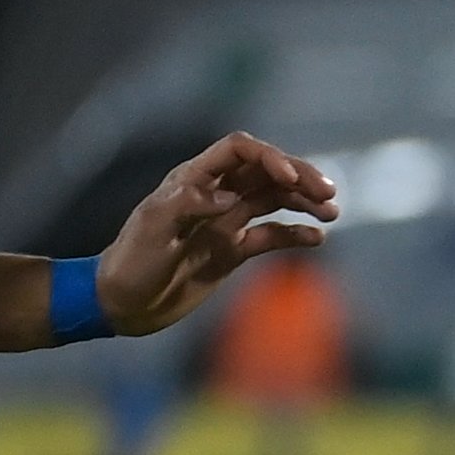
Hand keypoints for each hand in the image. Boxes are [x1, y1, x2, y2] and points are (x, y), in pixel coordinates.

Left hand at [99, 133, 334, 335]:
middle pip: (264, 172)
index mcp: (192, 181)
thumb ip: (188, 204)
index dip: (268, 158)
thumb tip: (231, 198)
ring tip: (332, 213)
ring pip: (274, 200)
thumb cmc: (131, 262)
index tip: (291, 179)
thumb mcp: (153, 229)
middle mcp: (214, 195)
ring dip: (304, 202)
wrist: (122, 303)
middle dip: (299, 176)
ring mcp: (226, 222)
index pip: (238, 151)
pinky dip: (295, 234)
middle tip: (328, 193)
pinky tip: (316, 239)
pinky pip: (271, 235)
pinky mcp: (233, 251)